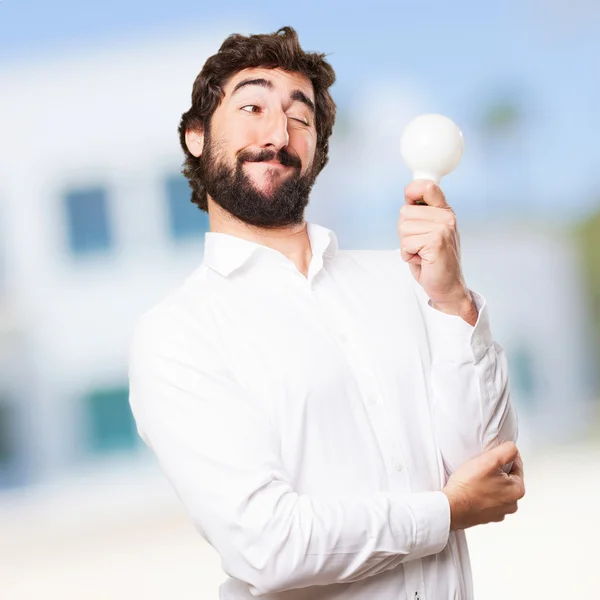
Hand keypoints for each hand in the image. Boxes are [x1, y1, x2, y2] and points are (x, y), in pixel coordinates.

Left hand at [399, 180, 470, 315]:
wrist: (447, 286)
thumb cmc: (433, 261)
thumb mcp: (428, 231)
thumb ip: (420, 214)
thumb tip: (408, 193)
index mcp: (444, 211)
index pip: (426, 185)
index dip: (412, 191)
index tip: (411, 202)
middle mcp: (446, 217)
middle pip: (404, 212)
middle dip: (404, 232)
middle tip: (419, 245)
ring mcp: (443, 228)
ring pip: (403, 227)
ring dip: (406, 245)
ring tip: (421, 253)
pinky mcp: (436, 241)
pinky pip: (406, 242)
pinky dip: (408, 255)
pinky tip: (422, 259)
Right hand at [442, 441, 524, 530]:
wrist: (451, 507)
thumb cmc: (468, 486)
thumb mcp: (489, 460)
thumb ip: (507, 450)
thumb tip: (513, 448)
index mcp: (517, 490)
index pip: (516, 465)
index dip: (503, 457)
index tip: (489, 457)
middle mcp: (512, 504)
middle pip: (507, 478)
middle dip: (496, 470)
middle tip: (481, 467)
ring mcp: (500, 512)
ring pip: (498, 489)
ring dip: (489, 482)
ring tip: (475, 479)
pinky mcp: (488, 516)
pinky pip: (488, 499)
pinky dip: (482, 494)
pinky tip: (472, 489)